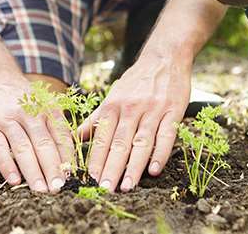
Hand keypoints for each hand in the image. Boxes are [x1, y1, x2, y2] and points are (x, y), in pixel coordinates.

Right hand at [0, 73, 73, 192]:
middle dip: (52, 168)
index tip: (72, 177)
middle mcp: (29, 113)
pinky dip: (7, 165)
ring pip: (22, 147)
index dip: (67, 157)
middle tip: (58, 188)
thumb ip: (56, 128)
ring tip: (40, 189)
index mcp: (47, 109)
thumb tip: (69, 160)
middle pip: (43, 143)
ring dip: (32, 170)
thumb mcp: (45, 105)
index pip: (61, 135)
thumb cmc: (25, 99)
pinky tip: (14, 180)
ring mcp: (8, 119)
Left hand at [79, 54, 190, 191]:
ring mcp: (153, 110)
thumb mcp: (112, 96)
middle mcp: (131, 108)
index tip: (90, 181)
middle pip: (119, 143)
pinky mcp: (173, 111)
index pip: (102, 138)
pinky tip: (154, 170)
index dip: (96, 160)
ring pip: (141, 142)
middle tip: (105, 190)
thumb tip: (74, 138)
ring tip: (127, 186)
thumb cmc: (136, 81)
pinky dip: (160, 153)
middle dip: (111, 168)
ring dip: (134, 166)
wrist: (164, 58)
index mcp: (113, 106)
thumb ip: (95, 119)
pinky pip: (166, 135)